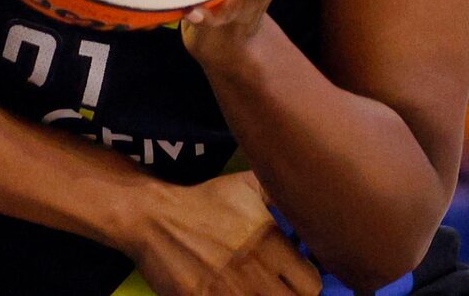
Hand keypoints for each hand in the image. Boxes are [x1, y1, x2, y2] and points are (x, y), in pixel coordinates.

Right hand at [130, 171, 320, 295]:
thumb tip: (308, 194)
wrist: (157, 217)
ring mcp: (228, 292)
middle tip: (277, 286)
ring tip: (255, 288)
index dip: (305, 282)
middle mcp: (254, 271)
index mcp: (270, 242)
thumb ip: (280, 191)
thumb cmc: (206, 201)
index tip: (295, 278)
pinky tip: (231, 292)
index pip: (311, 284)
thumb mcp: (246, 184)